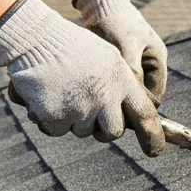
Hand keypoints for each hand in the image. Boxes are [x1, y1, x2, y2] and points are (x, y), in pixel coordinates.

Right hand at [0, 0, 164, 155]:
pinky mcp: (56, 117)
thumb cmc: (71, 46)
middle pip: (113, 132)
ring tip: (62, 92)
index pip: (145, 114)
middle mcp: (105, 97)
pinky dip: (49, 120)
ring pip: (83, 131)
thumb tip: (131, 115)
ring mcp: (81, 108)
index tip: (155, 152)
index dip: (153, 136)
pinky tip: (44, 98)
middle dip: (103, 130)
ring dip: (73, 120)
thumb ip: (121, 85)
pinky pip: (57, 131)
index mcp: (122, 80)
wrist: (35, 38)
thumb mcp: (107, 58)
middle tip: (89, 115)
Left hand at [74, 0, 166, 104]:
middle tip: (109, 114)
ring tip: (99, 105)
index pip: (155, 95)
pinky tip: (92, 94)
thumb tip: (136, 96)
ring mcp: (134, 63)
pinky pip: (115, 82)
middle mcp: (148, 64)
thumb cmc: (116, 21)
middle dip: (127, 104)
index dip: (142, 107)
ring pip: (127, 91)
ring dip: (115, 97)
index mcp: (157, 60)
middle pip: (141, 95)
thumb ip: (133, 71)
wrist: (99, 1)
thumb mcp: (126, 46)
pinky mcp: (118, 62)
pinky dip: (106, 88)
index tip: (123, 116)